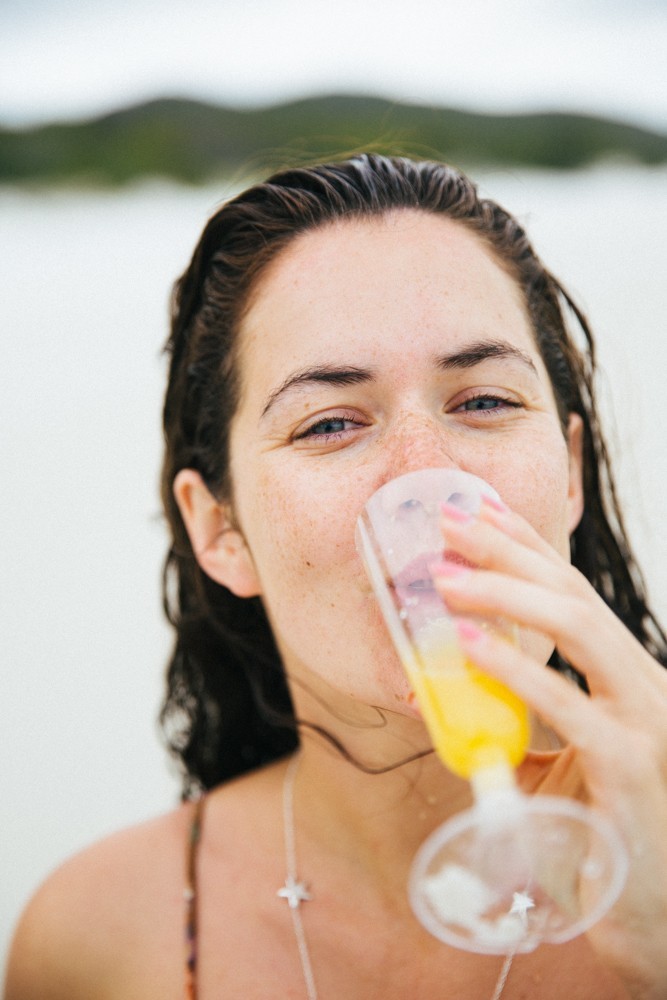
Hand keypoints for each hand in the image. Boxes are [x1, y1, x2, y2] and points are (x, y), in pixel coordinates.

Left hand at [434, 498, 666, 998]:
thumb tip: (449, 683)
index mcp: (624, 676)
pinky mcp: (628, 765)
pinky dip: (513, 668)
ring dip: (506, 592)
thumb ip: (517, 720)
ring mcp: (642, 720)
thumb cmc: (599, 830)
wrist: (651, 911)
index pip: (572, 591)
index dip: (524, 545)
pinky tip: (467, 646)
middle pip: (572, 593)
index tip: (476, 511)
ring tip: (445, 577)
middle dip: (507, 551)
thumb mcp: (559, 759)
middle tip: (448, 524)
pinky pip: (566, 703)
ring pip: (579, 625)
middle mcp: (642, 684)